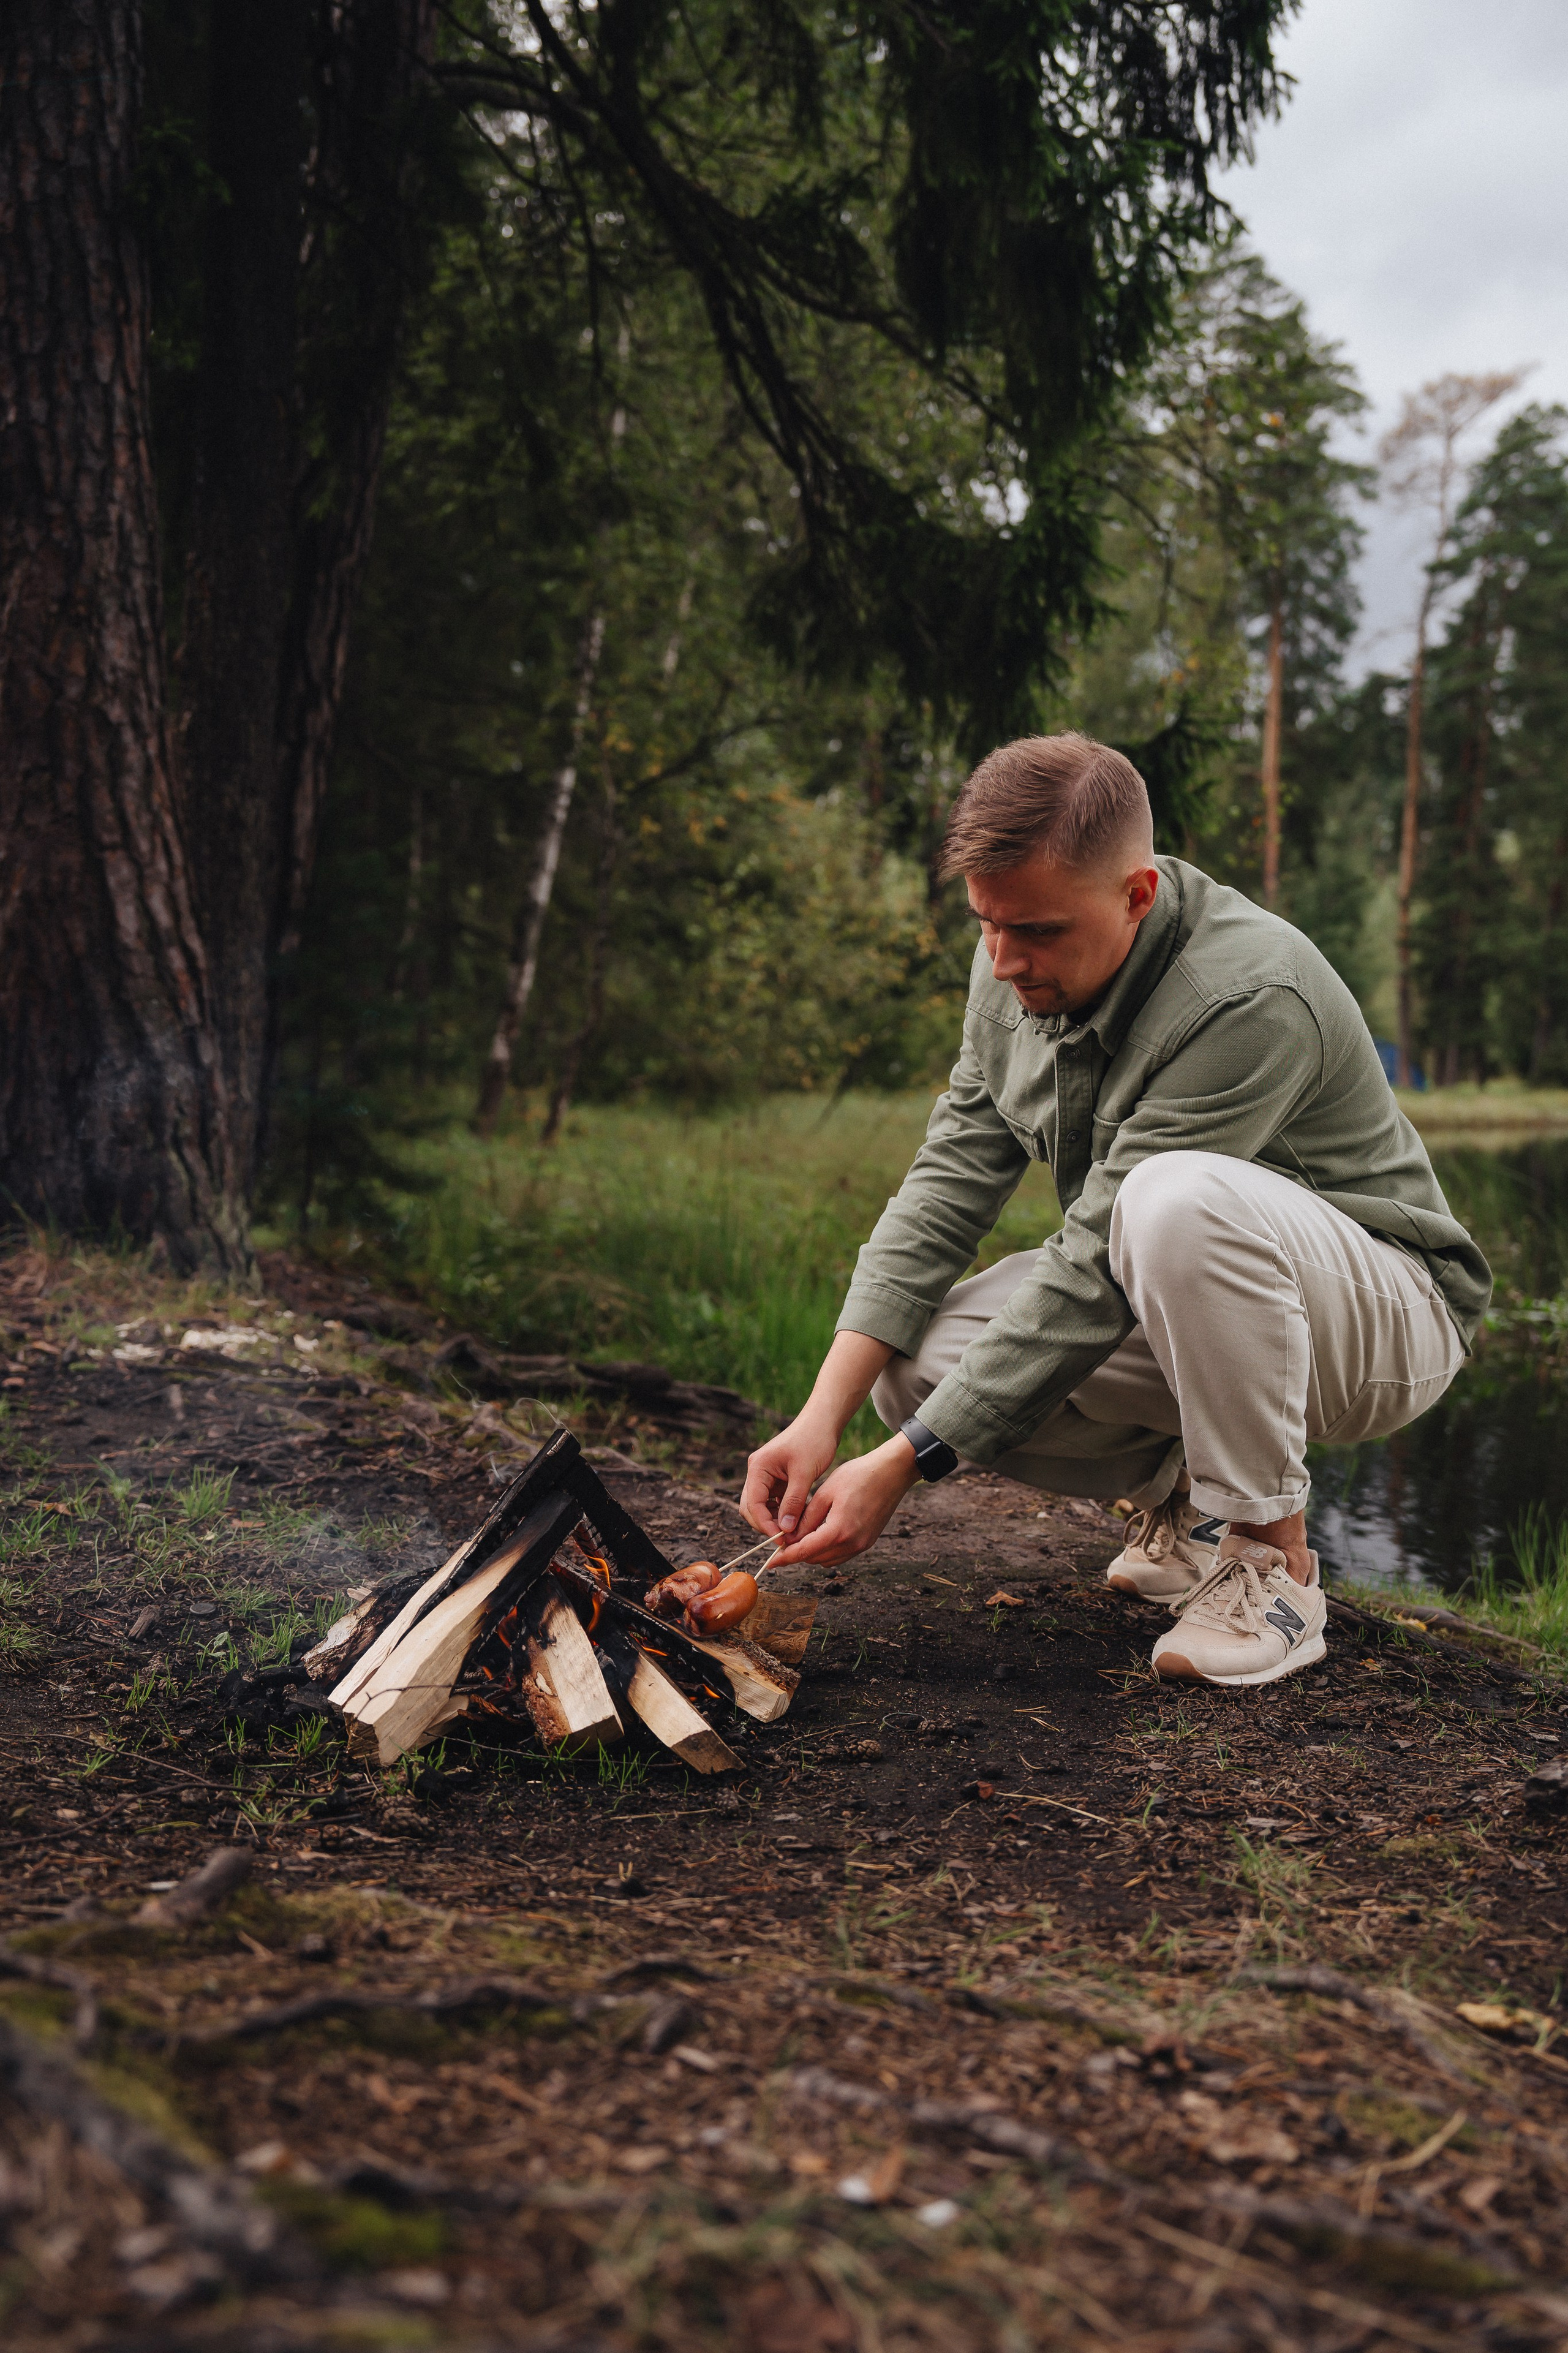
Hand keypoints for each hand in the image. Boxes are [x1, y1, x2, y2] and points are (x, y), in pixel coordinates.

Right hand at [741, 1407, 840, 1538]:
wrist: (823, 1422)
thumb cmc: (814, 1441)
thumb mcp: (804, 1474)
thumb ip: (793, 1502)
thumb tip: (785, 1530)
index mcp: (758, 1467)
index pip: (753, 1504)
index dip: (764, 1525)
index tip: (781, 1539)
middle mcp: (757, 1471)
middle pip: (751, 1507)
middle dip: (765, 1524)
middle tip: (785, 1539)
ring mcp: (765, 1475)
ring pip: (761, 1506)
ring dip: (773, 1520)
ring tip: (792, 1531)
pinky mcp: (776, 1478)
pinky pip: (772, 1500)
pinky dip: (781, 1512)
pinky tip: (796, 1519)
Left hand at [764, 1437, 918, 1569]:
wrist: (892, 1472)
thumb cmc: (859, 1476)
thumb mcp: (826, 1493)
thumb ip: (807, 1518)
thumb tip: (789, 1536)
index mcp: (839, 1531)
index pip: (805, 1552)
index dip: (785, 1558)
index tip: (770, 1562)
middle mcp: (852, 1544)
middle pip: (815, 1559)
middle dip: (797, 1554)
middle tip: (783, 1542)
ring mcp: (862, 1545)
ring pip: (828, 1559)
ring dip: (812, 1553)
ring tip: (799, 1536)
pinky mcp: (868, 1542)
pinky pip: (841, 1554)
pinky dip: (827, 1549)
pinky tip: (819, 1534)